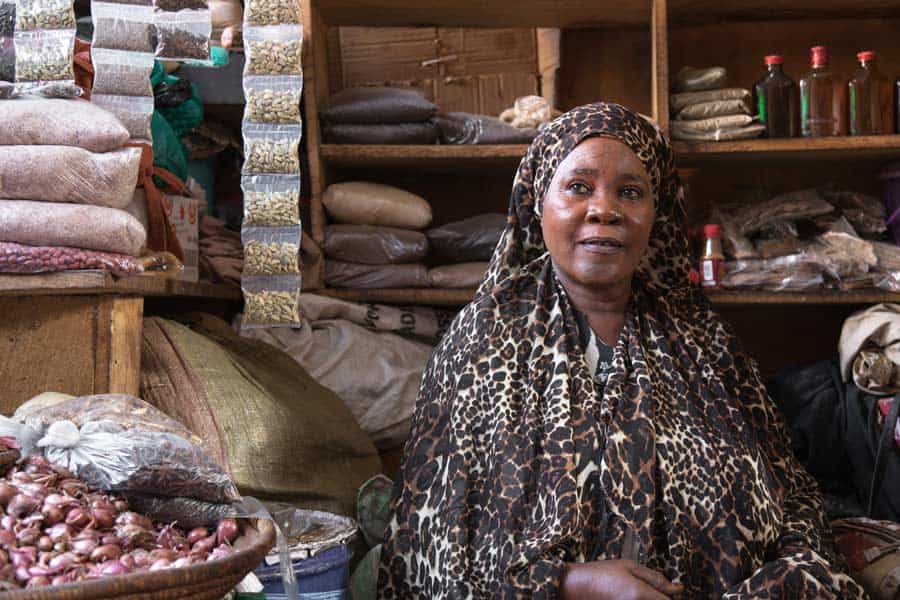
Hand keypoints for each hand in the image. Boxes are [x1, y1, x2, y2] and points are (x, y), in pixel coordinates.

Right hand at [559, 560, 683, 599]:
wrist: (572, 587)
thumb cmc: (598, 574)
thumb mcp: (627, 566)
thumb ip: (655, 577)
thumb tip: (678, 588)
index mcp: (640, 594)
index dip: (670, 596)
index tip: (669, 592)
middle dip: (656, 597)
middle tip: (641, 589)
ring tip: (629, 593)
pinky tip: (624, 597)